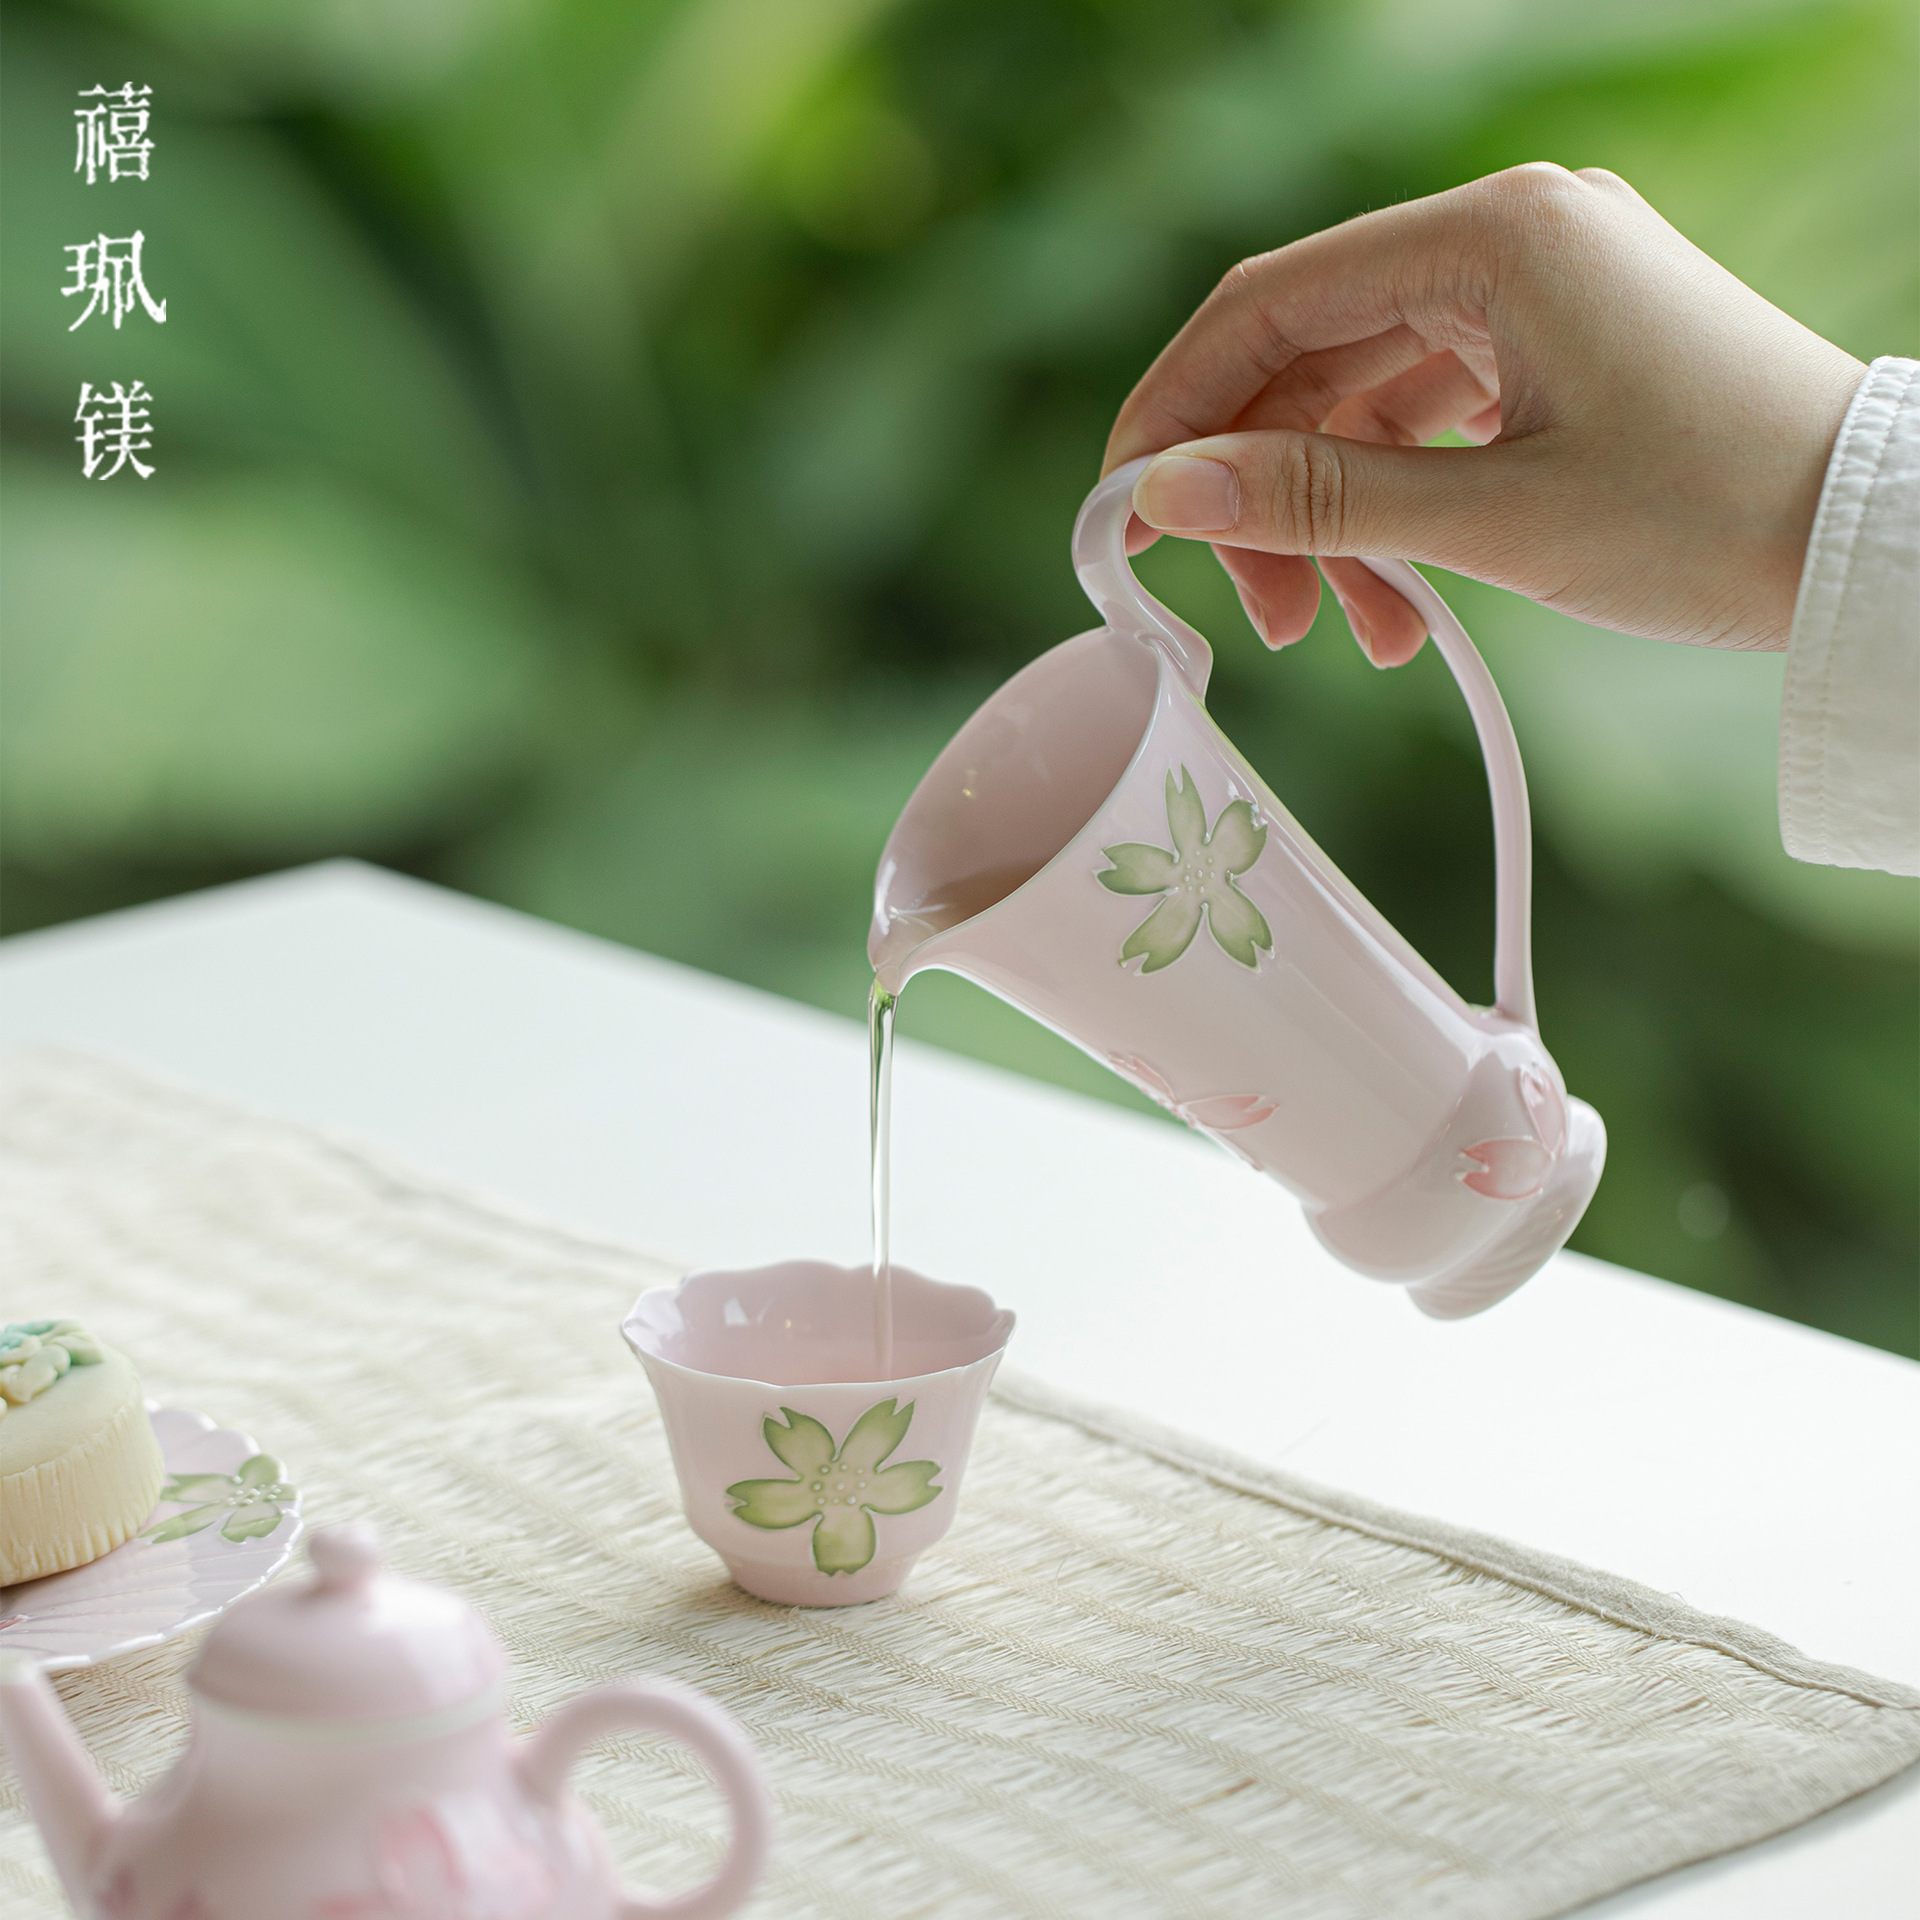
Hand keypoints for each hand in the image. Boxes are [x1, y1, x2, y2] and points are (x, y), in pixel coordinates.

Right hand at [1103, 165, 1864, 664]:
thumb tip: (1163, 492)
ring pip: (1359, 403)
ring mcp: (1531, 292)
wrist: (1870, 546)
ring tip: (1346, 636)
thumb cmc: (1712, 519)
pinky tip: (1398, 603)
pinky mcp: (1552, 348)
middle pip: (1308, 359)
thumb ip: (1316, 500)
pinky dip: (1393, 511)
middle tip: (1254, 616)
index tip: (1125, 511)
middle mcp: (1507, 239)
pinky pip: (1422, 423)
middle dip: (1265, 495)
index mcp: (1496, 236)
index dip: (1176, 409)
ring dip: (1331, 523)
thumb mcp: (1494, 520)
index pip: (1270, 302)